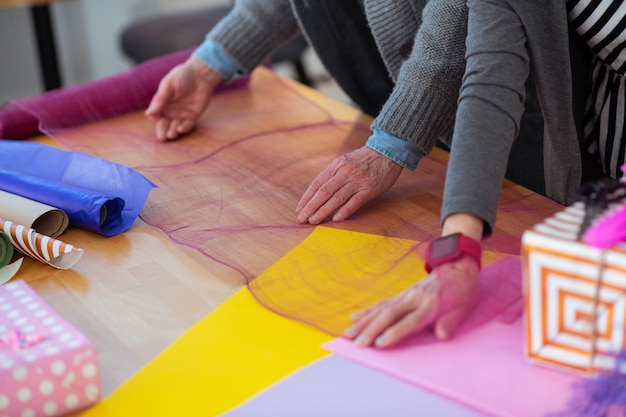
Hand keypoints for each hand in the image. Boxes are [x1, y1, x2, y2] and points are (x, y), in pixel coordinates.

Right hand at [145, 56, 222, 140]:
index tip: (155, 119)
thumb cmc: (182, 76)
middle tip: (162, 138)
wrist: (200, 74)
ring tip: (171, 135)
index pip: (156, 115)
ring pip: (175, 127)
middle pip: (164, 124)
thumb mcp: (168, 85)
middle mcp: (170, 111)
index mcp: (161, 104)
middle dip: (163, 131)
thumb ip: (160, 99)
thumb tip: (149, 114)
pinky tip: (180, 129)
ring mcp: (181, 115)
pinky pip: (187, 125)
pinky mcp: (192, 117)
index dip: (155, 118)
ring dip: (173, 132)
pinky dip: (184, 128)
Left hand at [296, 146, 402, 223]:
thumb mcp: (345, 161)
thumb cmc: (363, 160)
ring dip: (323, 211)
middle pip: (323, 192)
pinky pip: (354, 202)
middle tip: (302, 219)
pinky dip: (344, 211)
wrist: (386, 152)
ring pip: (336, 198)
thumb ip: (333, 175)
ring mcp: (357, 181)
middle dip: (310, 207)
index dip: (306, 198)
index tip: (299, 209)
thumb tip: (318, 193)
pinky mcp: (369, 189)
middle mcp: (344, 173)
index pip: (317, 184)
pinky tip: (335, 220)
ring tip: (313, 221)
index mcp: (336, 165)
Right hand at [344, 255, 478, 347]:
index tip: (379, 343)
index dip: (394, 333)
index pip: (409, 321)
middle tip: (358, 344)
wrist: (456, 268)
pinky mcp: (400, 294)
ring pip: (380, 309)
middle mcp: (413, 299)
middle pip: (389, 315)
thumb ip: (450, 322)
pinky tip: (354, 318)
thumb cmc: (461, 292)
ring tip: (349, 334)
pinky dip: (366, 311)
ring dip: (364, 322)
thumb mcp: (463, 308)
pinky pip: (381, 303)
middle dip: (371, 330)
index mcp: (429, 305)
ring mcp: (404, 295)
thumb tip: (442, 336)